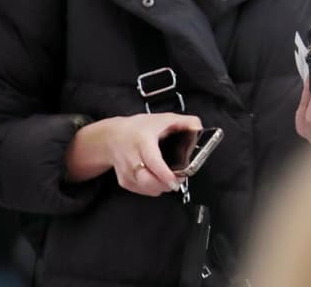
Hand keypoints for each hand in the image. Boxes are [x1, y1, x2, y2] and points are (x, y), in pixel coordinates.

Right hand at [71, 113, 201, 196]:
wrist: (111, 137)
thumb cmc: (138, 128)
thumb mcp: (163, 119)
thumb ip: (185, 122)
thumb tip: (199, 128)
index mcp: (143, 141)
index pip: (153, 161)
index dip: (165, 174)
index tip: (176, 180)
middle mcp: (132, 158)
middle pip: (148, 181)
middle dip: (166, 184)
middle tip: (178, 178)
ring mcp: (126, 172)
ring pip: (146, 189)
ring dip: (161, 187)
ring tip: (169, 178)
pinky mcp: (124, 182)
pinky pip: (142, 191)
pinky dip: (153, 188)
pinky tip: (157, 179)